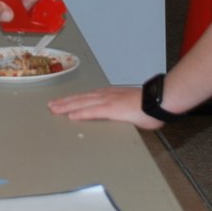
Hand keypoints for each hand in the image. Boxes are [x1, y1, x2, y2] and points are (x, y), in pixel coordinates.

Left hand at [48, 86, 164, 129]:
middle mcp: (107, 95)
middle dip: (65, 102)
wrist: (160, 100)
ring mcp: (109, 101)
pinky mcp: (112, 109)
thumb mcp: (132, 106)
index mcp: (111, 95)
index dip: (74, 100)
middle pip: (81, 98)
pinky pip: (92, 111)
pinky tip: (71, 116)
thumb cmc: (151, 104)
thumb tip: (120, 116)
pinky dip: (80, 113)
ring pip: (82, 103)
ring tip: (54, 109)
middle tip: (51, 105)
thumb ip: (122, 110)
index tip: (63, 102)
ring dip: (67, 106)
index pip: (87, 97)